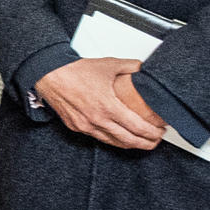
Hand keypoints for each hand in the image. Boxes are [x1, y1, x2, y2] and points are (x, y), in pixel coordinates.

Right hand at [36, 55, 167, 152]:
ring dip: (129, 144)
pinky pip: (98, 137)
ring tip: (140, 142)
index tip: (161, 132)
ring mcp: (85, 126)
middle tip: (155, 141)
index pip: (138, 128)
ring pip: (113, 142)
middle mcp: (97, 120)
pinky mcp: (76, 126)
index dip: (152, 133)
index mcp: (108, 106)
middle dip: (146, 144)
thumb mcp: (108, 64)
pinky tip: (118, 136)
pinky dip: (112, 139)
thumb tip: (145, 67)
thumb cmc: (75, 70)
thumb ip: (131, 66)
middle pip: (128, 140)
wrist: (48, 74)